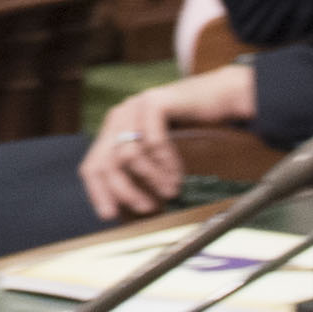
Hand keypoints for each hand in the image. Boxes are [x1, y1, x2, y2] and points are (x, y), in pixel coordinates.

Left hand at [81, 85, 191, 220]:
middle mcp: (119, 116)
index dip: (98, 192)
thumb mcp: (157, 151)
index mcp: (114, 129)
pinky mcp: (154, 102)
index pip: (92, 165)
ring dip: (152, 179)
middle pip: (105, 163)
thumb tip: (130, 206)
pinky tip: (177, 174)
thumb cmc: (191, 127)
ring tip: (171, 191)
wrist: (220, 96)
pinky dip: (166, 163)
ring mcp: (134, 106)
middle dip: (124, 191)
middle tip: (146, 208)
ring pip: (129, 155)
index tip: (110, 215)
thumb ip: (140, 169)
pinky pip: (153, 142)